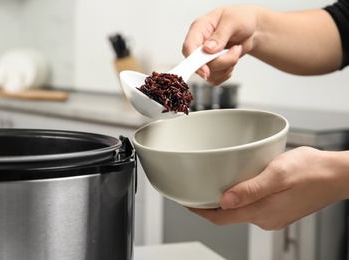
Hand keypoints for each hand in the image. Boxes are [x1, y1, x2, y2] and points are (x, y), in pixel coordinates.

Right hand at [182, 6, 258, 84]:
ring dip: (227, 65)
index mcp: (199, 29)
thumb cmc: (241, 19)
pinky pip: (216, 78)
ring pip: (209, 74)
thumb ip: (220, 35)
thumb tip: (208, 49)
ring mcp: (205, 57)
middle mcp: (199, 44)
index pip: (188, 48)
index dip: (195, 61)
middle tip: (235, 50)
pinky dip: (227, 72)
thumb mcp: (232, 22)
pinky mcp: (212, 67)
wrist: (252, 28)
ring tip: (236, 50)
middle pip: (200, 64)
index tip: (206, 71)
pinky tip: (233, 58)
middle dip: (221, 61)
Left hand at [188, 147, 348, 229]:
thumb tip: (224, 202)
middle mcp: (265, 218)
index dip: (201, 211)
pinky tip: (241, 185)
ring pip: (240, 210)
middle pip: (228, 216)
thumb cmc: (312, 171)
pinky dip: (241, 198)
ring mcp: (272, 216)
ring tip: (215, 185)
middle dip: (210, 206)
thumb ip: (250, 189)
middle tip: (197, 191)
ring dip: (226, 201)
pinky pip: (253, 206)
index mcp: (261, 211)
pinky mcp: (278, 210)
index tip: (187, 203)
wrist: (336, 175)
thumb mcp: (277, 174)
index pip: (221, 218)